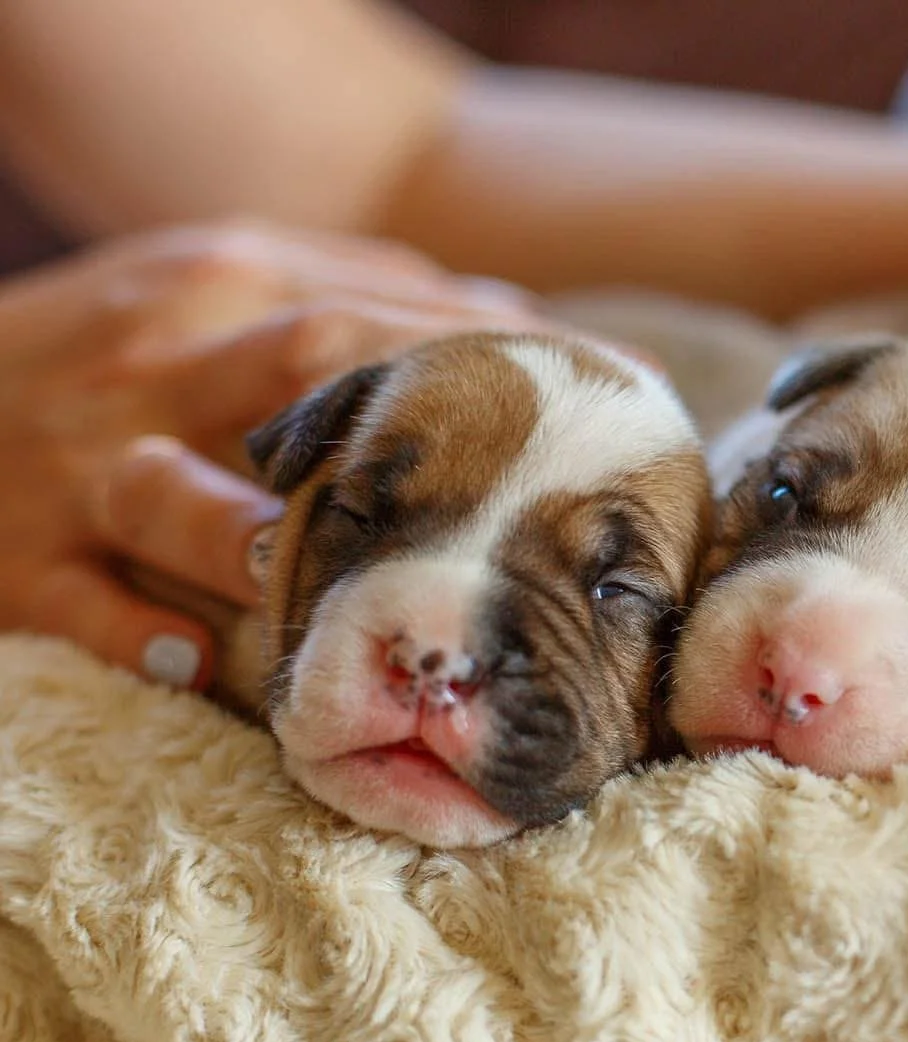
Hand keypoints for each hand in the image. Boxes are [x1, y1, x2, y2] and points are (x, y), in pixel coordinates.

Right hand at [0, 221, 547, 689]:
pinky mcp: (20, 564)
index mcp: (215, 287)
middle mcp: (154, 366)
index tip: (624, 395)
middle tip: (557, 494)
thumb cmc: (103, 349)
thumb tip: (507, 315)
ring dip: (286, 545)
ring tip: (393, 587)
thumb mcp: (214, 287)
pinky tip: (215, 666)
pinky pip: (89, 608)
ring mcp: (78, 469)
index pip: (377, 313)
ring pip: (185, 501)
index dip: (502, 354)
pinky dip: (151, 638)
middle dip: (442, 432)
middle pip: (309, 375)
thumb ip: (347, 294)